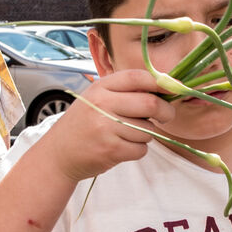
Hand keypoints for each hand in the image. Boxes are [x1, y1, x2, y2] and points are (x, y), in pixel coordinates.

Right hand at [42, 69, 176, 182]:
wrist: (58, 153)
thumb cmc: (84, 124)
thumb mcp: (97, 98)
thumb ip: (124, 91)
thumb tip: (165, 87)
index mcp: (100, 87)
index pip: (137, 77)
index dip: (161, 82)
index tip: (173, 89)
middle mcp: (102, 104)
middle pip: (150, 103)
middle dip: (166, 111)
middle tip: (167, 116)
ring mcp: (106, 128)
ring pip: (148, 130)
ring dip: (146, 134)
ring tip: (128, 135)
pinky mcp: (110, 150)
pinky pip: (141, 149)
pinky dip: (138, 150)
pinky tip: (122, 147)